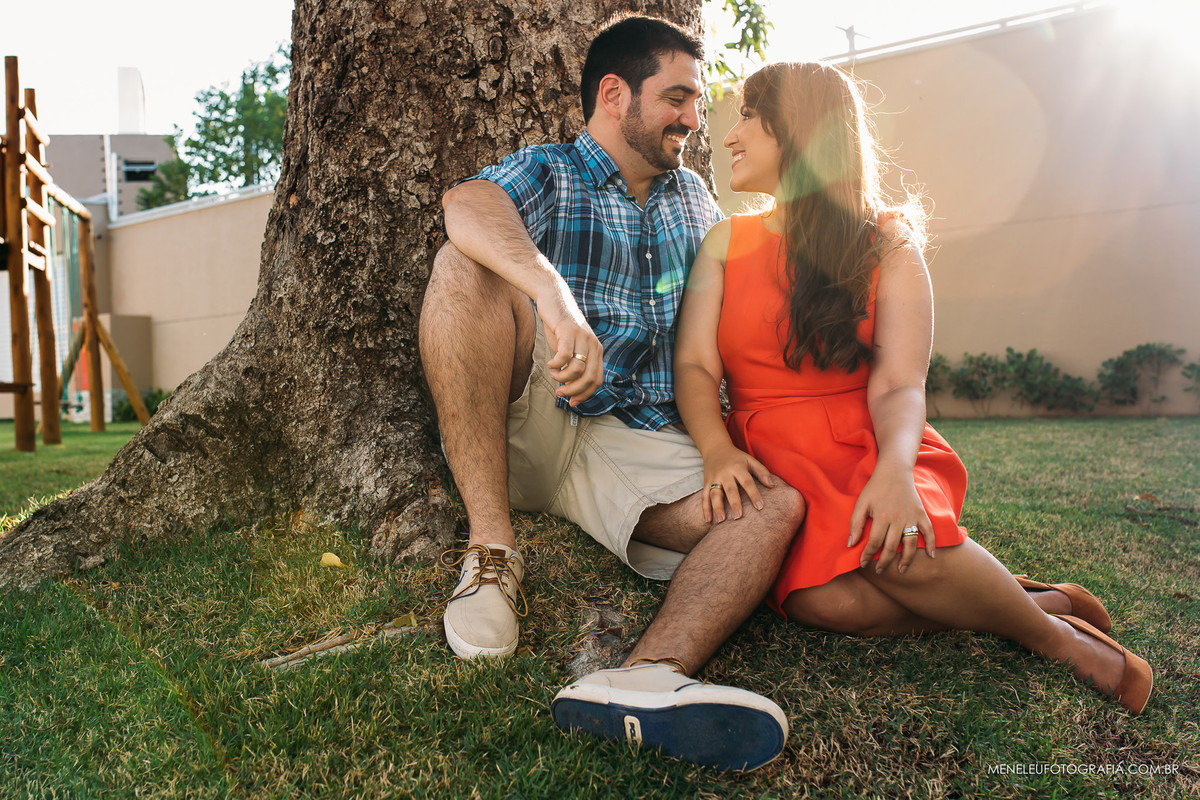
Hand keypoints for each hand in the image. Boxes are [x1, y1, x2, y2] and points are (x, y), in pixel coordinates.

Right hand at [537, 290, 602, 405]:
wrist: (554, 299)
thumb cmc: (560, 327)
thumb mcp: (570, 348)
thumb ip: (572, 366)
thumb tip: (568, 388)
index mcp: (596, 350)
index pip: (597, 380)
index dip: (585, 394)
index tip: (572, 401)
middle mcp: (593, 344)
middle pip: (589, 378)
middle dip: (574, 390)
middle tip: (560, 393)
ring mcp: (583, 337)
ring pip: (577, 369)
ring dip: (562, 378)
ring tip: (553, 375)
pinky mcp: (569, 330)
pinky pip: (565, 356)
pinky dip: (556, 365)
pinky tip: (550, 364)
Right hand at [702, 443, 775, 523]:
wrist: (715, 448)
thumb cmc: (736, 458)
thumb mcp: (750, 460)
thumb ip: (762, 471)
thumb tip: (773, 485)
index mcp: (737, 467)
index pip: (747, 482)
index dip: (754, 494)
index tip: (760, 507)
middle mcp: (724, 473)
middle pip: (730, 489)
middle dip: (734, 503)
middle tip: (738, 517)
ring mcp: (713, 478)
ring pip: (714, 494)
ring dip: (717, 507)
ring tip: (721, 520)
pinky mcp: (705, 483)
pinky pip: (704, 497)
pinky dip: (705, 509)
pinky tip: (708, 521)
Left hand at [848, 465, 935, 573]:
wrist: (894, 471)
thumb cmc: (875, 488)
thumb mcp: (861, 503)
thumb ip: (855, 524)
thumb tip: (851, 544)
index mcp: (881, 516)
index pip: (874, 543)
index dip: (868, 555)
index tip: (863, 564)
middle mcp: (898, 519)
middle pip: (891, 547)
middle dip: (884, 562)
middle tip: (879, 571)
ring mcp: (912, 517)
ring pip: (910, 544)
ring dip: (906, 559)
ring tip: (901, 570)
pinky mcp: (921, 514)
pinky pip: (929, 532)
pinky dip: (932, 544)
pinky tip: (930, 556)